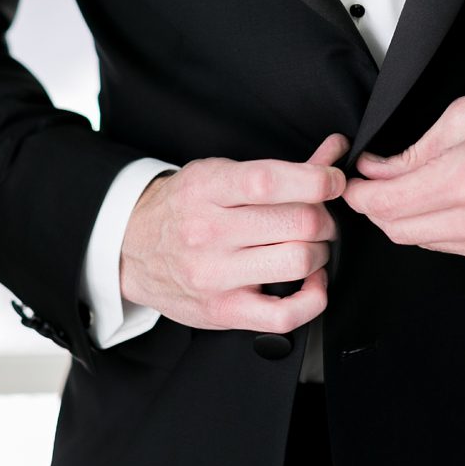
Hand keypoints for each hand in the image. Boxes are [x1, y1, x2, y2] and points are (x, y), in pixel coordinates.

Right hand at [118, 132, 347, 333]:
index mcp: (206, 189)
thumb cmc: (182, 210)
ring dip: (320, 252)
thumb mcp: (217, 175)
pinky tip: (310, 282)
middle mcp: (207, 231)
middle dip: (324, 218)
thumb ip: (280, 169)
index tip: (333, 181)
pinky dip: (314, 297)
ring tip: (309, 246)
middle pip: (296, 222)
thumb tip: (334, 151)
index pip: (269, 181)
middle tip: (319, 218)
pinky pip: (286, 314)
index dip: (317, 180)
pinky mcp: (223, 310)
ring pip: (299, 261)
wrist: (130, 249)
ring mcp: (214, 274)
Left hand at [344, 83, 464, 270]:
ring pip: (423, 242)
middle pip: (398, 229)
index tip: (354, 181)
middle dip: (378, 207)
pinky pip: (454, 248)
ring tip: (415, 187)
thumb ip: (415, 149)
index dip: (360, 194)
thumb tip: (377, 168)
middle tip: (377, 183)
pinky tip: (450, 203)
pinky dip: (440, 228)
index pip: (387, 203)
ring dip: (408, 218)